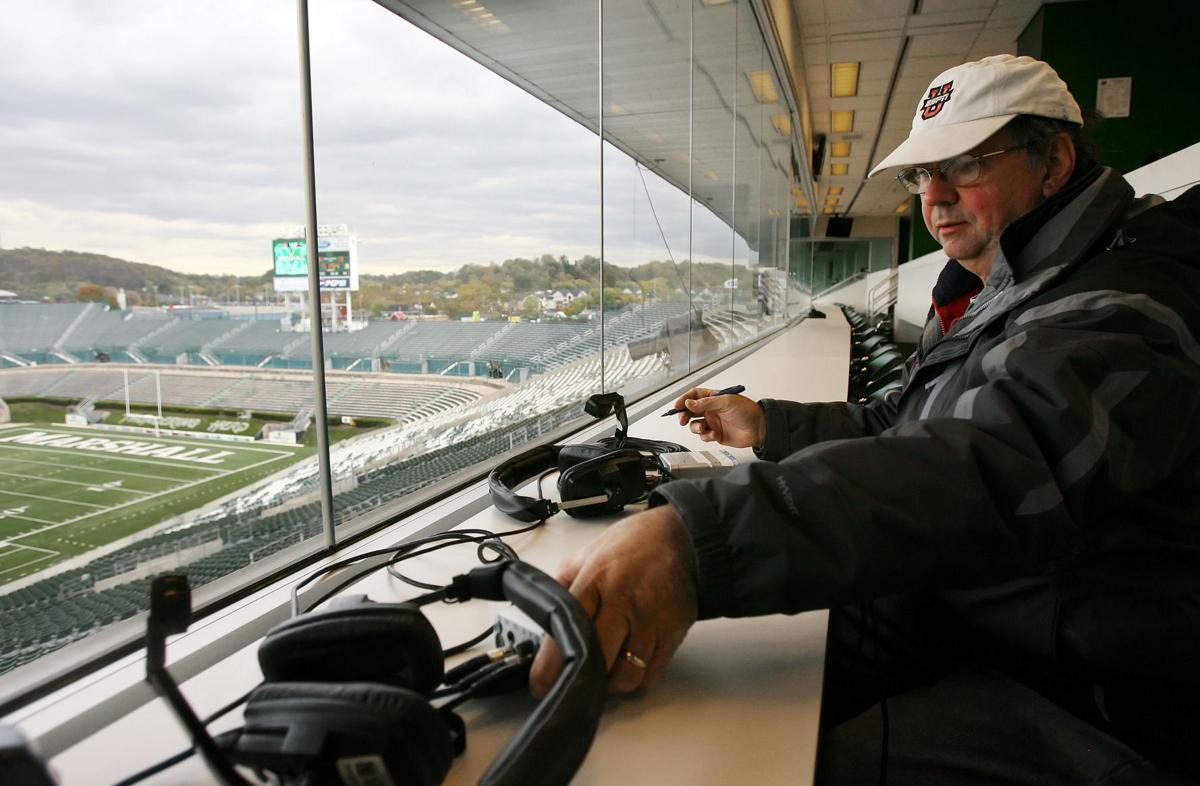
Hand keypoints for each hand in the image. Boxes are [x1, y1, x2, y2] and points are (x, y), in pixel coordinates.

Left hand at [529, 505, 698, 696]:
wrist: (685, 539)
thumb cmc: (636, 545)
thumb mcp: (590, 553)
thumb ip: (565, 582)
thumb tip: (540, 608)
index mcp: (596, 579)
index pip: (567, 627)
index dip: (550, 663)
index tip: (541, 683)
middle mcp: (624, 602)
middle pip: (597, 659)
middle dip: (580, 679)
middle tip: (573, 683)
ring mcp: (651, 621)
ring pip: (626, 676)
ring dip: (611, 682)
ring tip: (606, 670)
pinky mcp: (673, 634)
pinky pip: (650, 676)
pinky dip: (636, 679)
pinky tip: (629, 665)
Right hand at [673, 387, 765, 447]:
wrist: (760, 429)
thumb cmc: (748, 411)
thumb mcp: (726, 402)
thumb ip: (706, 403)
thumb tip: (689, 403)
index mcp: (713, 398)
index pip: (694, 396)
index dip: (684, 399)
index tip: (677, 406)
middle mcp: (711, 410)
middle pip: (690, 411)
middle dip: (684, 415)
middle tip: (682, 420)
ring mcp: (713, 422)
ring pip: (695, 425)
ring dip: (696, 428)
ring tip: (703, 428)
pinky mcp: (716, 434)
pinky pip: (704, 436)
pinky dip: (706, 436)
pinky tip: (714, 435)